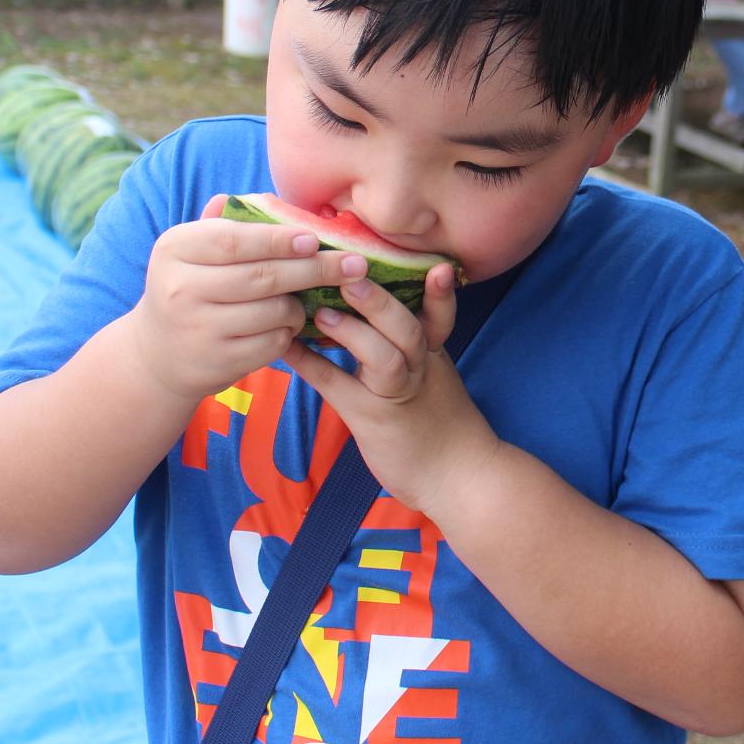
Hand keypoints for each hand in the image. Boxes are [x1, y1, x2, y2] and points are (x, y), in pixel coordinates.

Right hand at [124, 194, 365, 403]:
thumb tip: (272, 200)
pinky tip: (285, 325)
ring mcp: (198, 329)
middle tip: (354, 265)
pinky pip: (273, 342)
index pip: (234, 240)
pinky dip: (288, 331)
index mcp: (174, 249)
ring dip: (300, 304)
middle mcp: (180, 289)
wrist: (159, 352)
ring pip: (274, 310)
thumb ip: (229, 223)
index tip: (315, 239)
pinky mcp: (217, 361)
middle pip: (263, 276)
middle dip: (315, 269)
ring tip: (304, 299)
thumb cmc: (191, 286)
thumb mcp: (195, 250)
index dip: (279, 240)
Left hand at [284, 263, 497, 516]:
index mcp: (434, 355)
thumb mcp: (437, 379)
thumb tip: (377, 314)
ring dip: (352, 331)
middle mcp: (420, 369)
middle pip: (409, 329)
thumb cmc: (442, 425)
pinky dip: (311, 364)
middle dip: (381, 302)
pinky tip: (286, 348)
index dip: (440, 292)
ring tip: (321, 311)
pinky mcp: (373, 419)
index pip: (441, 317)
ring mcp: (399, 394)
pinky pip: (339, 387)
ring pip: (384, 357)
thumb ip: (415, 348)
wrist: (458, 478)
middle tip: (352, 273)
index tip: (437, 266)